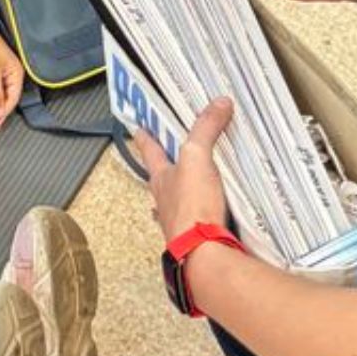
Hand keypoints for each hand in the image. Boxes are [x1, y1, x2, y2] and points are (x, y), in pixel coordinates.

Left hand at [133, 97, 233, 244]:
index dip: (145, 139)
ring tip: (189, 189)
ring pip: (174, 203)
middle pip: (161, 180)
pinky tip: (210, 217)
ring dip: (180, 196)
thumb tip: (219, 103)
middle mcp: (165, 201)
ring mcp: (179, 222)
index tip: (137, 129)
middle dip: (163, 170)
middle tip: (165, 160)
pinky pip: (197, 221)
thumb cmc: (191, 206)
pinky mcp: (197, 237)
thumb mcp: (197, 157)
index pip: (150, 152)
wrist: (203, 252)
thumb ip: (206, 129)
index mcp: (161, 179)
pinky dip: (202, 216)